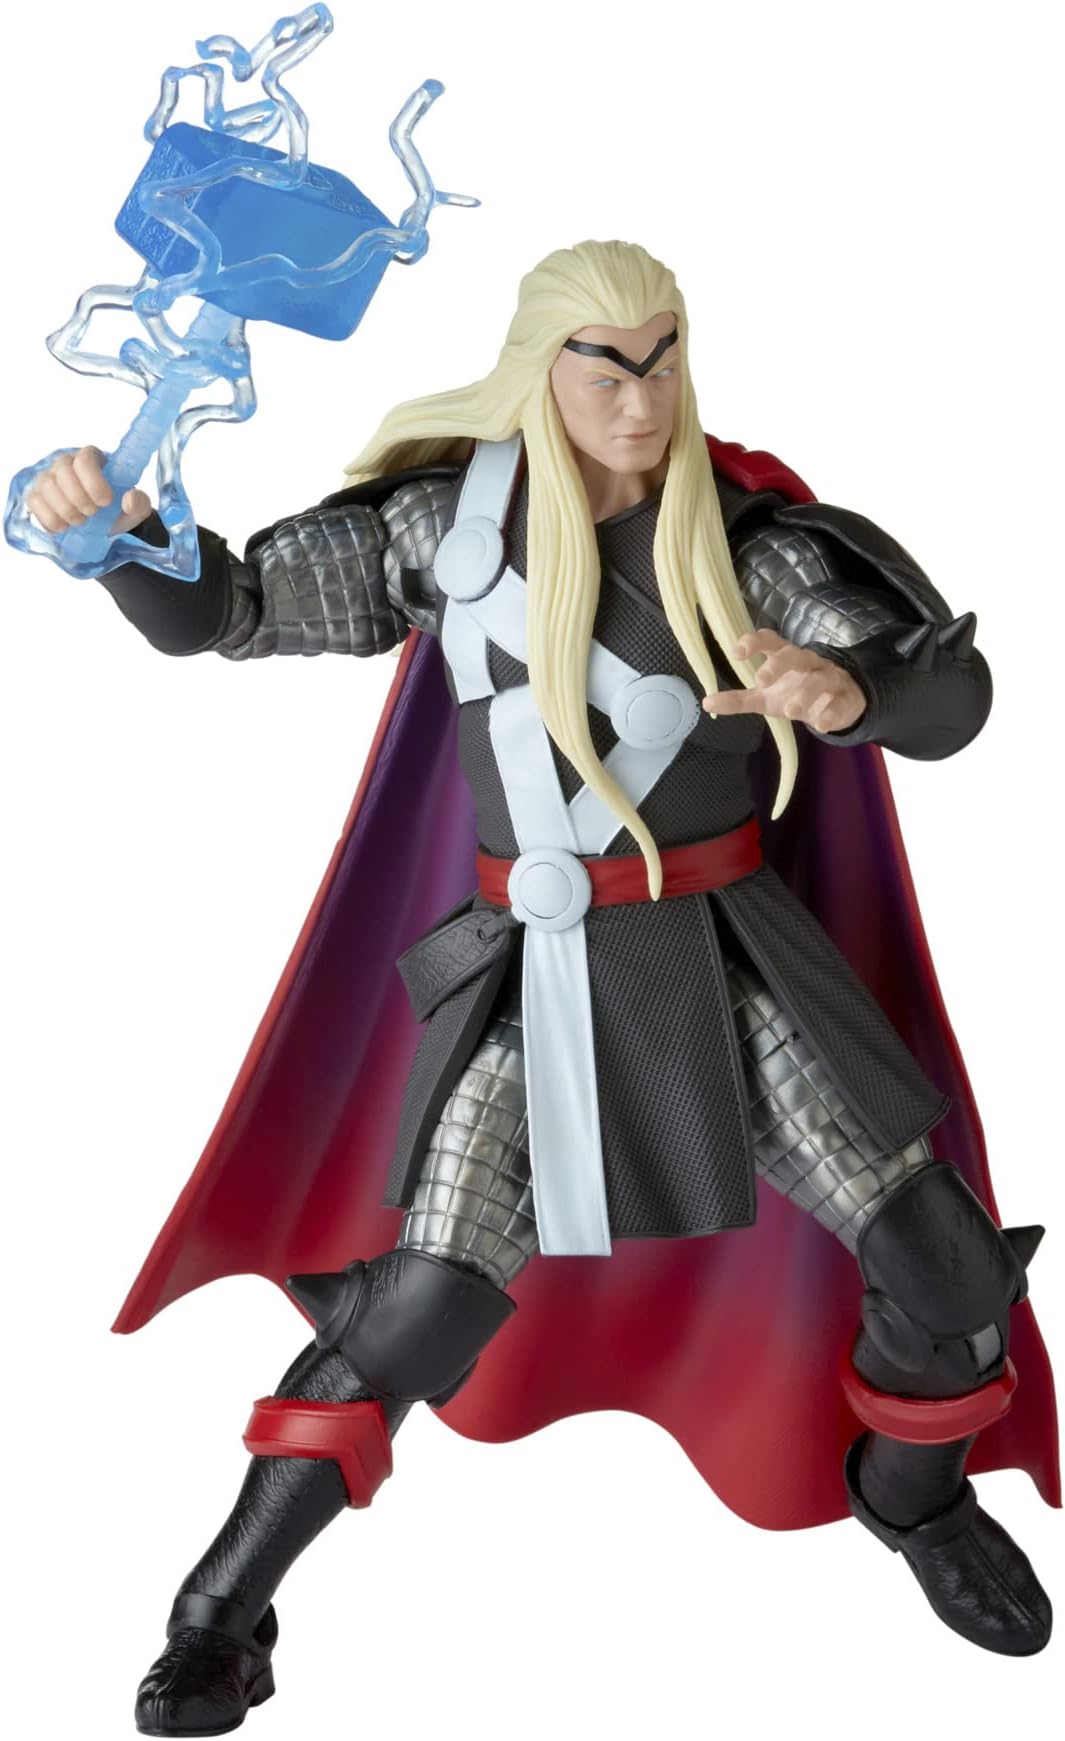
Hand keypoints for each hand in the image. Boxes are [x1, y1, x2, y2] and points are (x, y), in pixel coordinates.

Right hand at [26, 446, 152, 537]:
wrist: (100, 527)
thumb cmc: (116, 509)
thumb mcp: (135, 508)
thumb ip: (139, 502)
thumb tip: (129, 499)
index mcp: (92, 458)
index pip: (85, 459)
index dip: (93, 481)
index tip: (105, 502)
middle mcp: (66, 463)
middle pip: (63, 471)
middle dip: (78, 498)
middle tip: (92, 514)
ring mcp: (48, 477)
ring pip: (46, 485)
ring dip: (65, 509)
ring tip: (80, 522)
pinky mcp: (36, 495)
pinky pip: (34, 501)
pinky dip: (50, 518)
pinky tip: (64, 527)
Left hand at [703, 629, 865, 732]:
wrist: (835, 706)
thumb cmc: (794, 694)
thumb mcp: (764, 698)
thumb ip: (738, 699)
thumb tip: (707, 702)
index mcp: (785, 657)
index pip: (770, 640)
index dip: (754, 642)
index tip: (736, 653)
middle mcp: (807, 662)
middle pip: (794, 654)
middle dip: (777, 665)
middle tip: (761, 681)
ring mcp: (828, 677)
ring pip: (819, 679)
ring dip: (804, 694)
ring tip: (790, 711)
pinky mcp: (845, 697)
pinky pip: (840, 701)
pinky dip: (831, 713)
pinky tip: (821, 725)